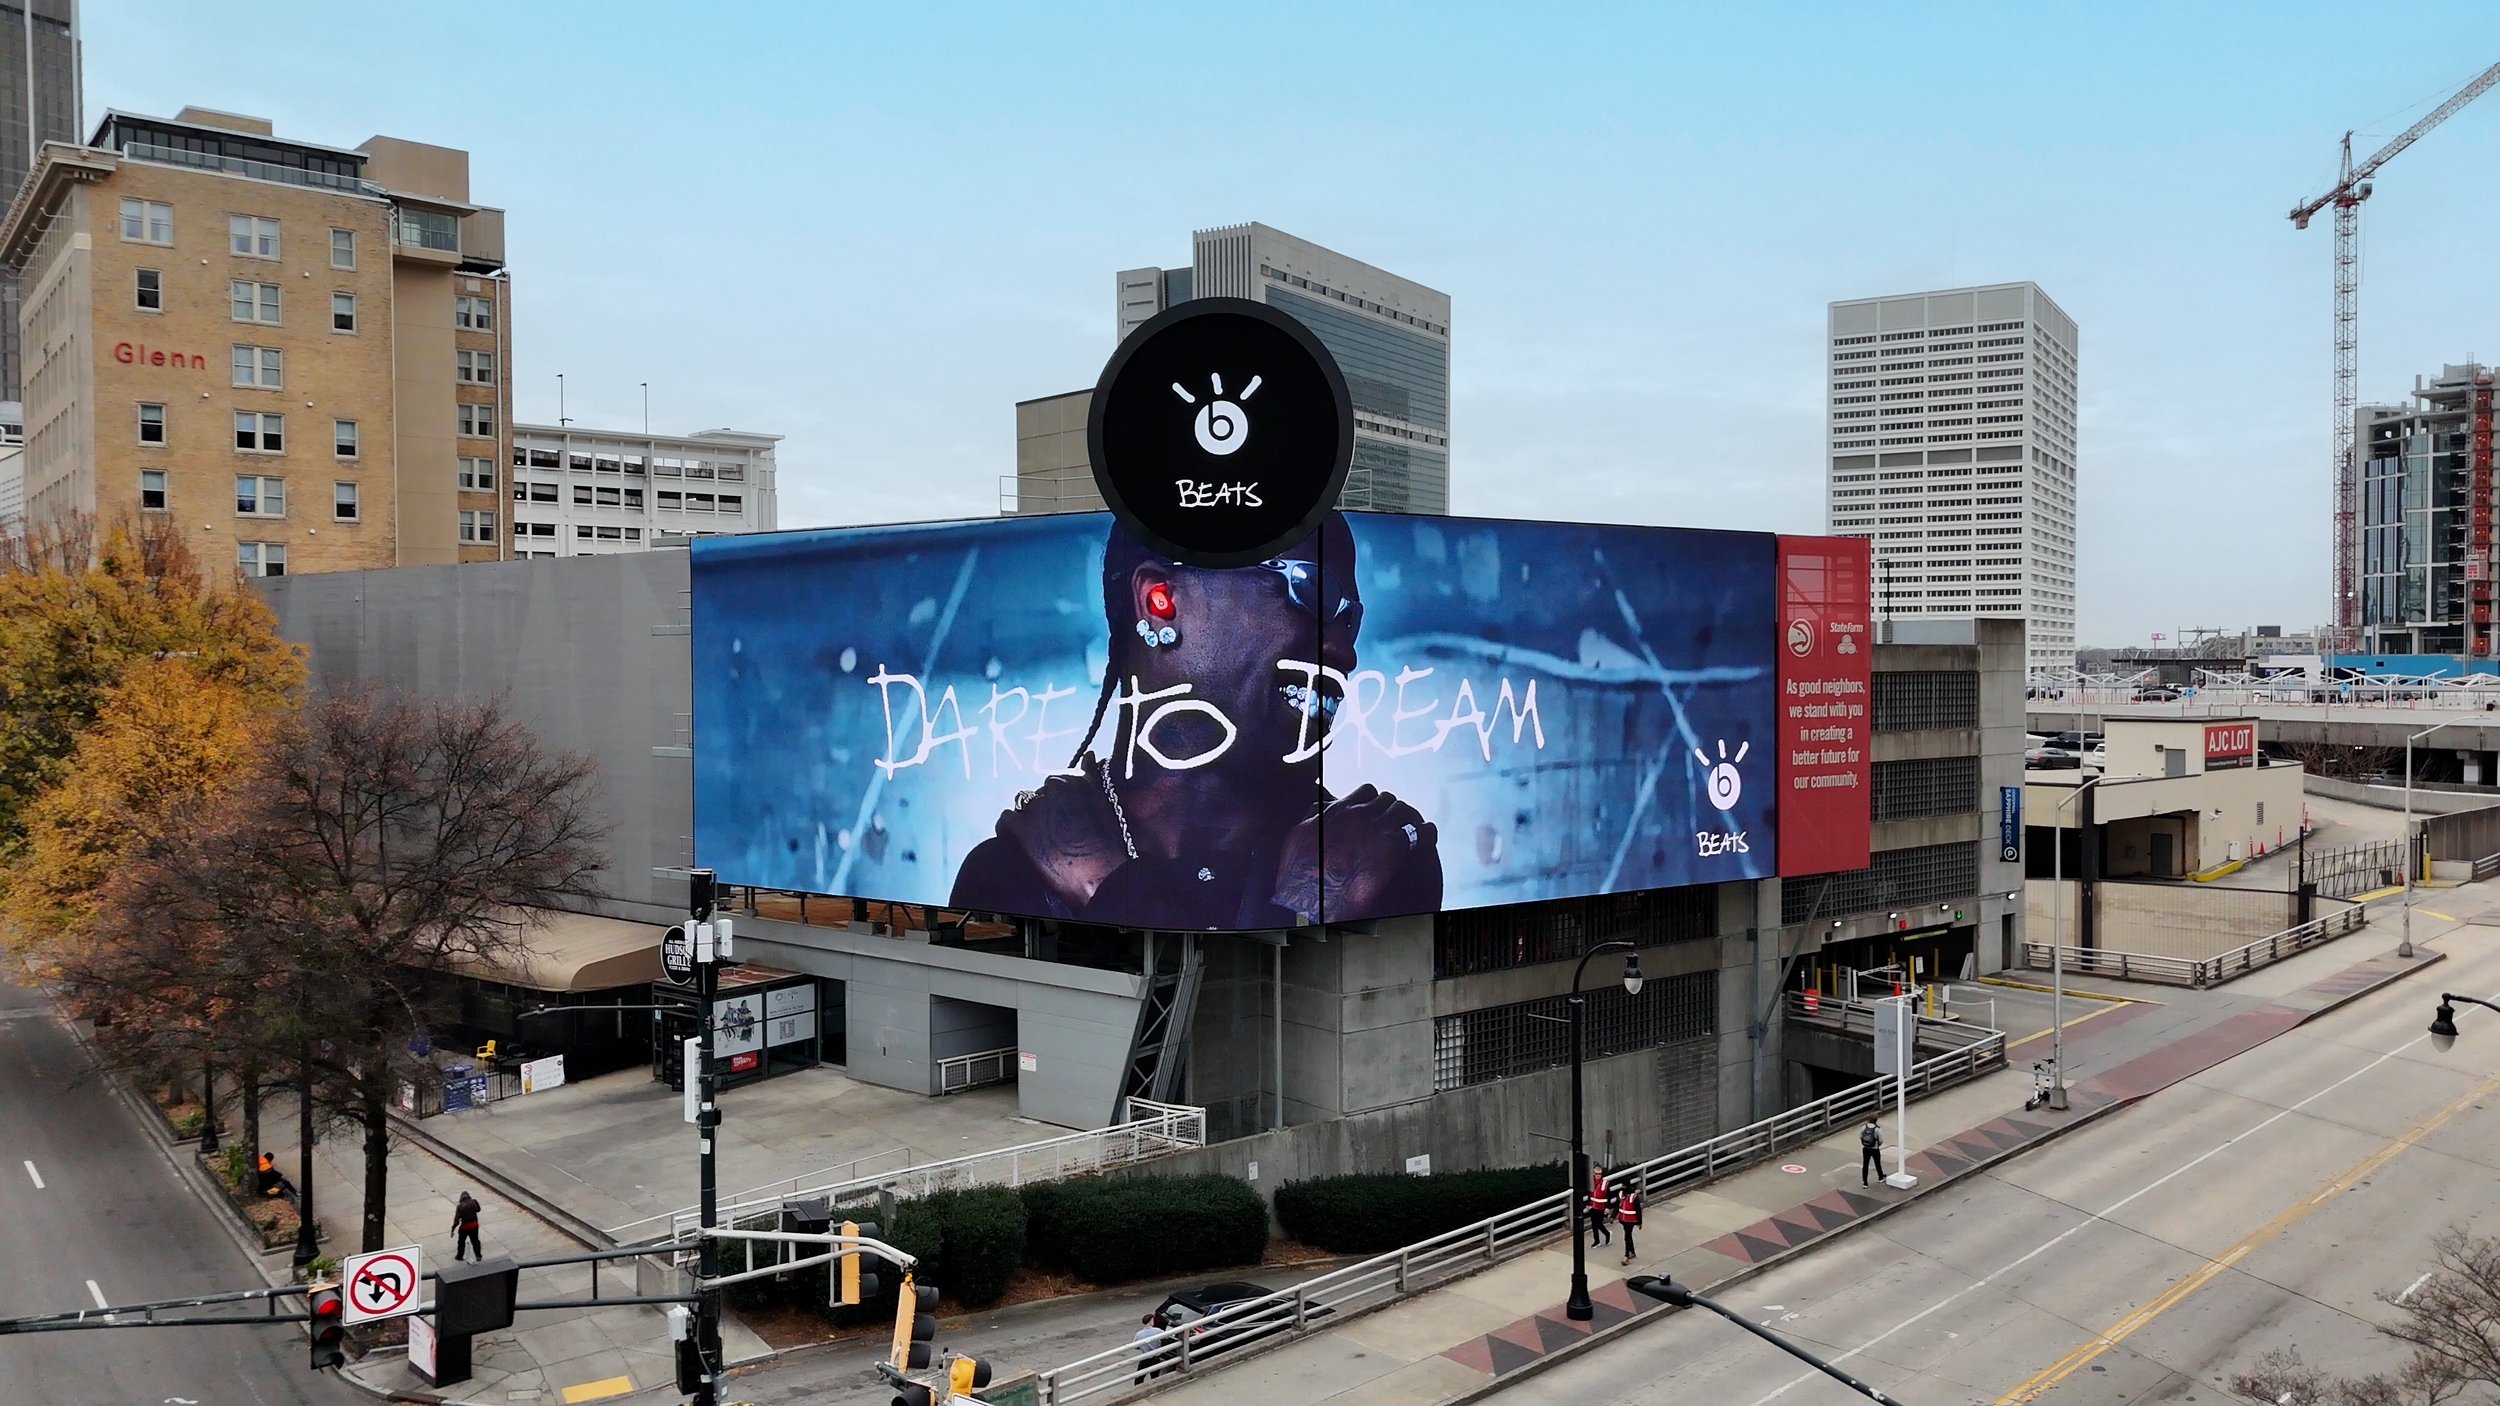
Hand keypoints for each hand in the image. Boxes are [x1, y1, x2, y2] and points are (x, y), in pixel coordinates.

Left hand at [994, 764, 1129, 911]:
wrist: (1103, 874)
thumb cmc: (1111, 844)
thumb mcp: (1107, 803)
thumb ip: (1093, 778)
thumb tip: (1088, 756)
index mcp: (1075, 782)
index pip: (1054, 784)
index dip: (1056, 803)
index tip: (1062, 818)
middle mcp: (1054, 789)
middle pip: (1038, 797)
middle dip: (1042, 812)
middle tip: (1053, 834)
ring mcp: (1037, 808)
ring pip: (1021, 807)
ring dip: (1027, 821)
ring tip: (1039, 841)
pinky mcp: (1022, 829)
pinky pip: (1005, 821)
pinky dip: (1009, 830)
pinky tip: (1018, 842)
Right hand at [1272, 785, 1439, 921]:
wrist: (1313, 900)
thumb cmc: (1302, 875)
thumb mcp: (1297, 838)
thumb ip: (1312, 817)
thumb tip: (1325, 806)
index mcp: (1340, 811)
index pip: (1367, 792)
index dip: (1374, 802)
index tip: (1375, 813)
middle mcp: (1361, 816)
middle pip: (1389, 800)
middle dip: (1392, 810)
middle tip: (1394, 824)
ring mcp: (1379, 831)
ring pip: (1406, 811)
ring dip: (1409, 819)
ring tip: (1412, 831)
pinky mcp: (1395, 851)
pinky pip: (1422, 831)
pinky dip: (1426, 833)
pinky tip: (1425, 840)